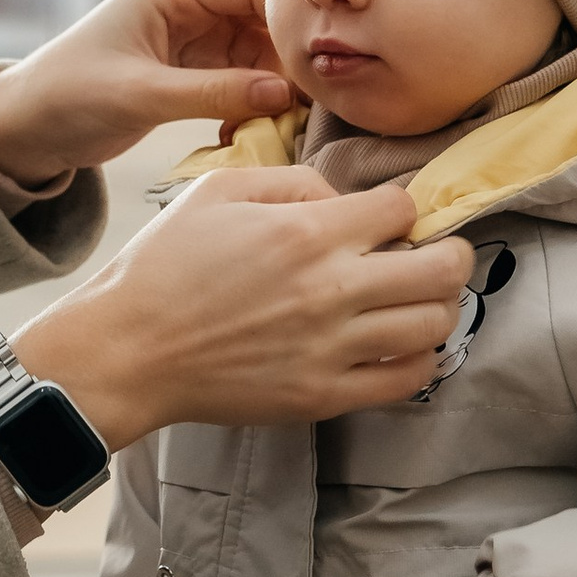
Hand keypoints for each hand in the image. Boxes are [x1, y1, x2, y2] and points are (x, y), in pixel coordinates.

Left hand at [0, 0, 291, 188]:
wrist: (25, 128)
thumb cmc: (67, 96)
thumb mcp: (140, 95)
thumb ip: (212, 93)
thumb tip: (283, 94)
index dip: (293, 18)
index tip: (328, 56)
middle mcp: (189, 7)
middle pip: (265, 22)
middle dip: (291, 59)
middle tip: (317, 101)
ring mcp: (193, 41)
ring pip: (259, 56)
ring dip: (273, 90)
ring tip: (284, 125)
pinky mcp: (191, 73)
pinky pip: (241, 82)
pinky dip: (251, 107)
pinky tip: (248, 134)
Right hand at [15, 171, 475, 449]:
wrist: (127, 351)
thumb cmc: (162, 266)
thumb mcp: (217, 190)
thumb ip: (290, 180)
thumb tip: (341, 196)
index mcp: (306, 232)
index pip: (404, 208)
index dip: (402, 207)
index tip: (388, 218)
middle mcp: (331, 288)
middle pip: (442, 267)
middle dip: (448, 252)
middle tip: (433, 253)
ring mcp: (332, 347)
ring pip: (435, 323)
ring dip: (437, 305)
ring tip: (416, 299)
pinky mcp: (324, 395)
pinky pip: (408, 379)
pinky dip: (419, 358)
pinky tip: (399, 344)